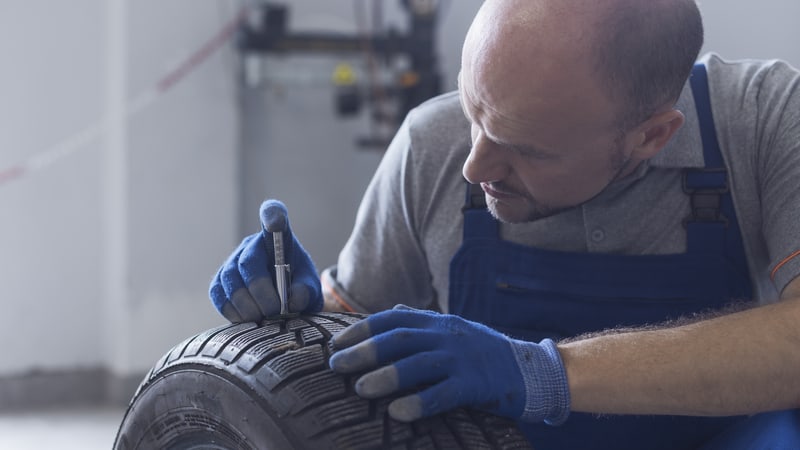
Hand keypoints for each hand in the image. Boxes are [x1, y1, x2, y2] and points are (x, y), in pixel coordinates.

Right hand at [209, 199, 322, 321]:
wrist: (285, 303)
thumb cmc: (299, 288)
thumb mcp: (310, 288)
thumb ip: (306, 291)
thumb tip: (292, 300)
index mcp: (279, 239)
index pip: (274, 216)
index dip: (272, 214)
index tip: (274, 217)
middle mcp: (252, 245)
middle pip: (248, 262)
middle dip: (260, 291)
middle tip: (275, 311)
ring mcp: (233, 262)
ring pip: (230, 279)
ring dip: (246, 304)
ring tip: (263, 318)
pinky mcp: (220, 282)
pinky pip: (218, 294)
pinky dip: (232, 311)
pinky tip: (248, 319)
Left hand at [329, 306, 569, 423]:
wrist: (531, 370)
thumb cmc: (482, 354)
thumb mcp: (452, 332)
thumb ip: (422, 324)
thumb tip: (390, 312)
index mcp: (438, 321)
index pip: (392, 318)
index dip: (361, 329)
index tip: (335, 343)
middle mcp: (447, 334)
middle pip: (399, 337)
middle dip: (364, 350)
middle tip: (337, 365)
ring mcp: (462, 358)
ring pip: (418, 362)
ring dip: (386, 375)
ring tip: (360, 388)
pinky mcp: (477, 384)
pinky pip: (444, 393)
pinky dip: (419, 402)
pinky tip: (397, 412)